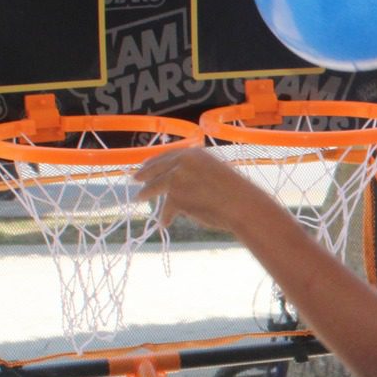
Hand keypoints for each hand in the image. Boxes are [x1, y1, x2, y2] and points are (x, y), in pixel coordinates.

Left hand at [136, 148, 274, 234]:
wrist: (242, 205)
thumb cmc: (236, 191)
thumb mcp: (216, 171)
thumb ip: (197, 171)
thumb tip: (181, 177)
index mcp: (193, 153)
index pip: (168, 155)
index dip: (155, 161)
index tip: (146, 165)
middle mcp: (182, 162)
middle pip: (156, 168)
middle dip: (144, 174)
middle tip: (135, 179)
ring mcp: (177, 179)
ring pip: (155, 187)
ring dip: (146, 193)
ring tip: (138, 198)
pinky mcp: (176, 197)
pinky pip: (166, 208)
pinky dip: (165, 216)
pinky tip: (164, 223)